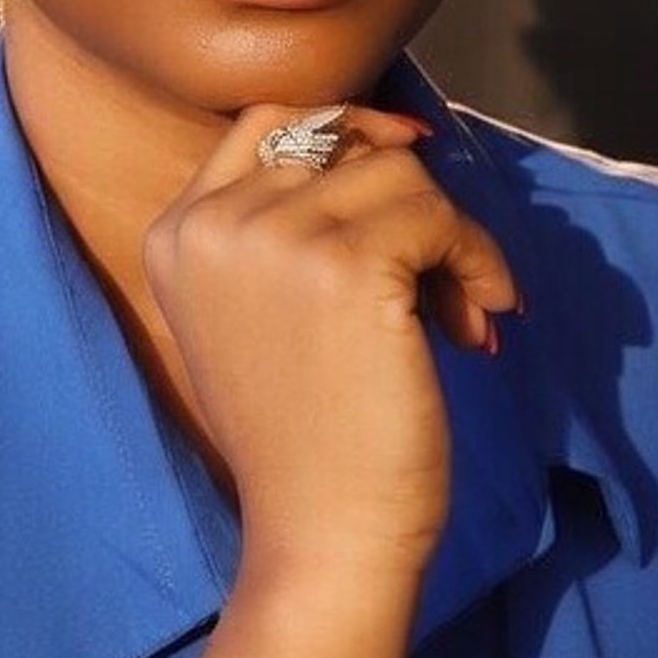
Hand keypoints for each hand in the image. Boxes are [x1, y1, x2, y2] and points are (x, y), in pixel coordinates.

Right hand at [142, 102, 519, 591]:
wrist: (319, 536)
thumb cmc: (306, 438)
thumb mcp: (257, 314)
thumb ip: (287, 228)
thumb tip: (399, 141)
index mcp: (176, 233)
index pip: (269, 121)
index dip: (350, 134)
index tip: (407, 180)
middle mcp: (213, 223)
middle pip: (344, 143)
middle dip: (405, 203)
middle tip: (439, 283)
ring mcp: (276, 239)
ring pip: (400, 174)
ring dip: (450, 239)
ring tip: (461, 315)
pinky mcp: (348, 266)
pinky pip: (441, 216)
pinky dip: (479, 262)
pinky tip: (480, 325)